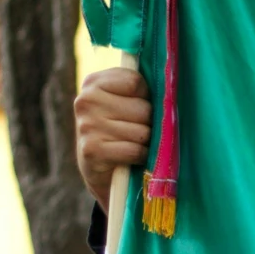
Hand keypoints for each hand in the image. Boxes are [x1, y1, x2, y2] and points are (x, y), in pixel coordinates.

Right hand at [74, 66, 151, 210]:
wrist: (100, 171)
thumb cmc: (120, 130)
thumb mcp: (124, 102)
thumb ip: (139, 89)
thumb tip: (168, 86)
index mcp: (93, 83)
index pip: (135, 82)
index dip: (146, 97)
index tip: (136, 107)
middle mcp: (86, 101)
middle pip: (143, 108)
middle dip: (148, 123)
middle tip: (136, 131)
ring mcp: (87, 126)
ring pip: (142, 131)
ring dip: (145, 142)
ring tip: (133, 144)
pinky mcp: (92, 150)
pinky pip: (135, 150)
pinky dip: (140, 157)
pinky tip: (132, 157)